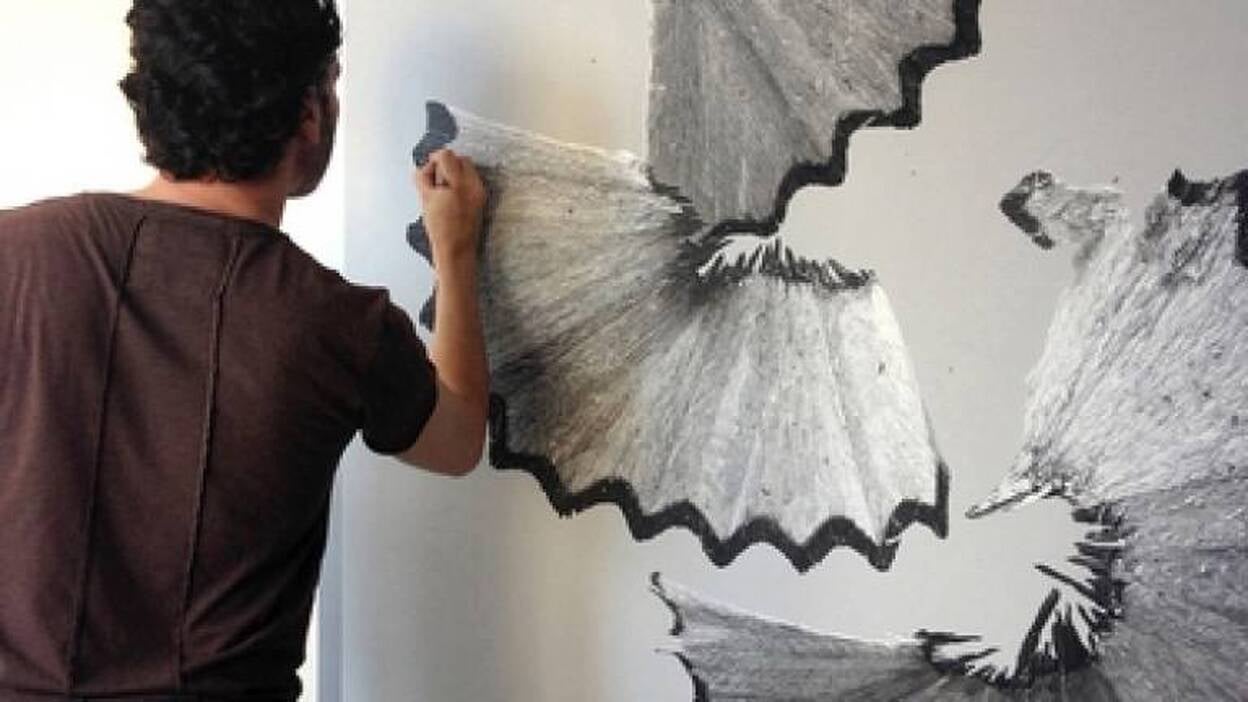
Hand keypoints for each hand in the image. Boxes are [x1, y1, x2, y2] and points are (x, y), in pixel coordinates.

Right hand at [416, 149, 486, 265]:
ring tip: (443, 189)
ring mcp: (480, 191)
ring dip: (454, 172)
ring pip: (467, 168)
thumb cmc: (440, 228)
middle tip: (435, 181)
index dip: (434, 159)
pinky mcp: (482, 198)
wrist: (456, 249)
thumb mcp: (425, 200)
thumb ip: (422, 178)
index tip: (428, 170)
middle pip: (460, 158)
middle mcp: (474, 185)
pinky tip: (452, 195)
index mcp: (460, 184)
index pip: (447, 156)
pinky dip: (461, 181)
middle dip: (446, 164)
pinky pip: (472, 179)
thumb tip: (423, 167)